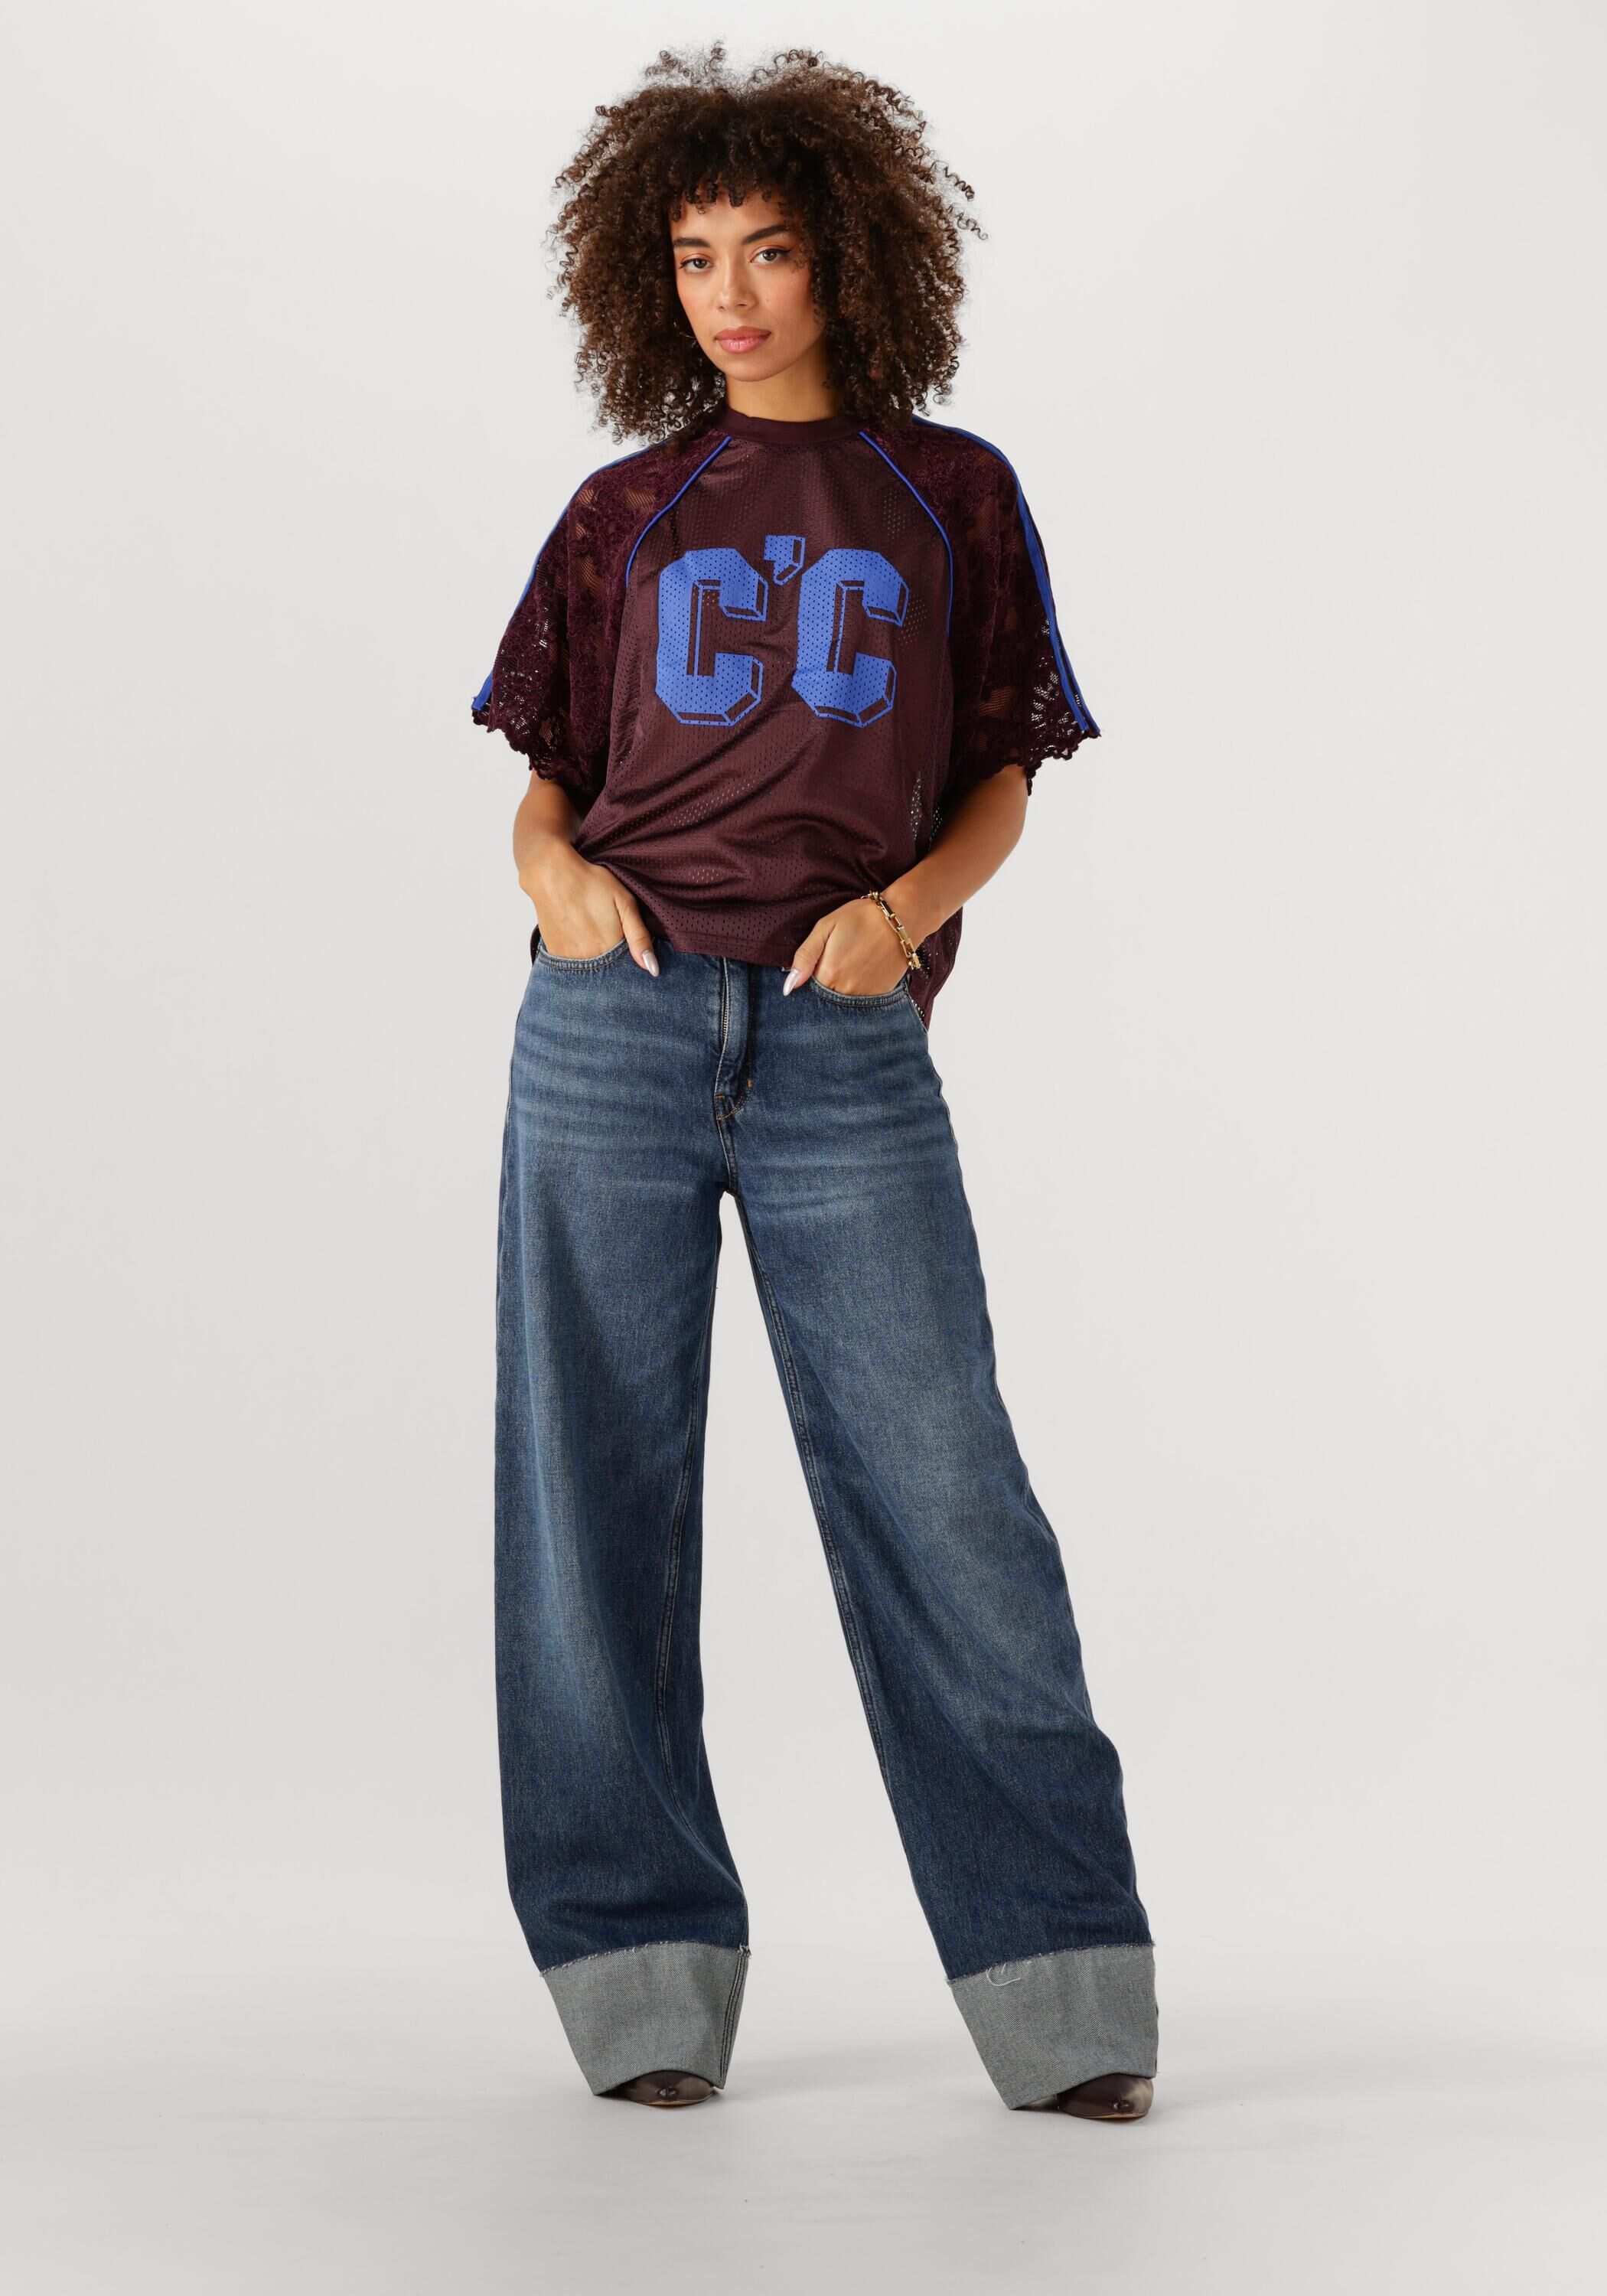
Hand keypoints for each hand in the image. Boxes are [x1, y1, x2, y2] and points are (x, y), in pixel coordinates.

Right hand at [519, 839, 658, 975]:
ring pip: (591, 969)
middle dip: (613, 957)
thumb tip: (653, 969)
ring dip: (596, 957)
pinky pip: (573, 964)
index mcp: (611, 948)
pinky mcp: (556, 954)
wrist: (551, 875)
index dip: (630, 955)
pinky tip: (579, 933)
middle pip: (609, 970)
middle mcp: (590, 959)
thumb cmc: (591, 883)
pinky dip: (580, 954)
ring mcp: (570, 959)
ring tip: (591, 928)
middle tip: (604, 926)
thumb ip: (639, 937)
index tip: (624, 938)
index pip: (628, 968)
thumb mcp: (625, 903)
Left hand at [783, 897, 909, 995]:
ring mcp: (865, 995)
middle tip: (840, 959)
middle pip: (826, 997)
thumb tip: (789, 987)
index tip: (821, 962)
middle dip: (826, 984)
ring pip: (844, 1001)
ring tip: (852, 963)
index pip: (808, 988)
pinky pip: (862, 1001)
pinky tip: (864, 971)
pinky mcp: (881, 995)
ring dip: (843, 988)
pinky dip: (859, 990)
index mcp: (828, 974)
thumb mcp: (825, 928)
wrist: (901, 918)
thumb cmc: (860, 918)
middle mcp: (845, 990)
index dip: (811, 977)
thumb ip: (804, 957)